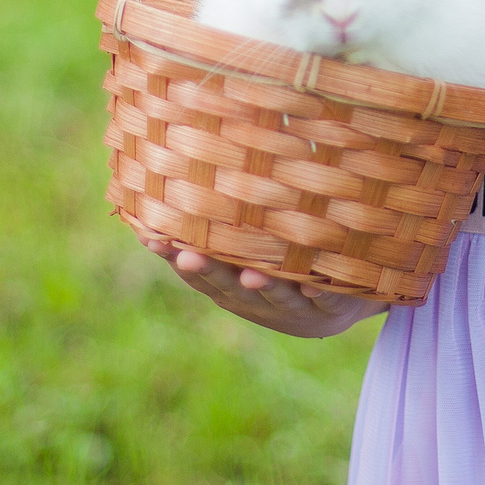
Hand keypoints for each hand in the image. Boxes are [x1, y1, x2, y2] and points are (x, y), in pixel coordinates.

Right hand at [131, 225, 385, 337]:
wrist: (332, 309)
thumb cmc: (275, 268)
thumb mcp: (240, 254)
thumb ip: (215, 226)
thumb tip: (175, 176)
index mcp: (229, 285)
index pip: (197, 271)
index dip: (172, 257)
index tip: (152, 239)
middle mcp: (255, 298)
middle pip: (228, 286)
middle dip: (209, 272)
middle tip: (188, 256)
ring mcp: (292, 305)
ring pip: (276, 296)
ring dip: (262, 286)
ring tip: (250, 277)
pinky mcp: (331, 305)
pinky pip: (326, 299)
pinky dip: (318, 294)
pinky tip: (312, 286)